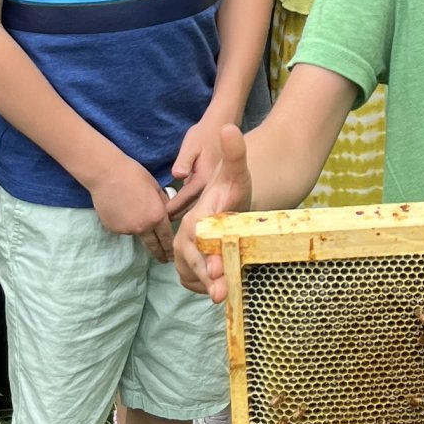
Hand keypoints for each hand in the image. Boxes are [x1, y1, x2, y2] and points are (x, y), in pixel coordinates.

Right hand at [88, 149, 173, 260]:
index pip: (167, 238)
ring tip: (132, 210)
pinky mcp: (113, 228)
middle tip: (164, 260)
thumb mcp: (156, 187)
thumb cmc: (134, 175)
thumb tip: (165, 214)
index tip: (172, 256)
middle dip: (160, 254)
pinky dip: (124, 222)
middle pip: (153, 245)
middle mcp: (143, 227)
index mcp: (157, 216)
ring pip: (136, 233)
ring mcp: (126, 229)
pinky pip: (123, 228)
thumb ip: (163, 204)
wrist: (107, 173)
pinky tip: (120, 208)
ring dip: (138, 229)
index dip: (170, 248)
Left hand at [166, 113, 228, 214]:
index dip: (169, 210)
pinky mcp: (213, 186)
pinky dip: (188, 204)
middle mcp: (210, 187)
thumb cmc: (204, 134)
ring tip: (165, 219)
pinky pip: (199, 200)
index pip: (183, 200)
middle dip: (174, 215)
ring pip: (194, 206)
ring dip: (181, 211)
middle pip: (189, 208)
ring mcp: (214, 188)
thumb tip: (178, 174)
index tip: (156, 218)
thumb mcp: (191, 144)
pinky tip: (178, 206)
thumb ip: (185, 161)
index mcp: (203, 179)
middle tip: (156, 222)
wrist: (223, 126)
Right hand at [175, 124, 251, 300]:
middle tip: (223, 293)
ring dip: (204, 287)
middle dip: (206, 279)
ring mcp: (185, 251)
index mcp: (195, 219)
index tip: (219, 269)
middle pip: (191, 262)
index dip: (205, 257)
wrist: (230, 201)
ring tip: (224, 295)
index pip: (195, 240)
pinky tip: (220, 287)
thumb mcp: (238, 172)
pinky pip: (191, 280)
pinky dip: (202, 287)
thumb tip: (229, 127)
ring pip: (190, 275)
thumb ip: (234, 153)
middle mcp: (185, 237)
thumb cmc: (234, 188)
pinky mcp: (189, 263)